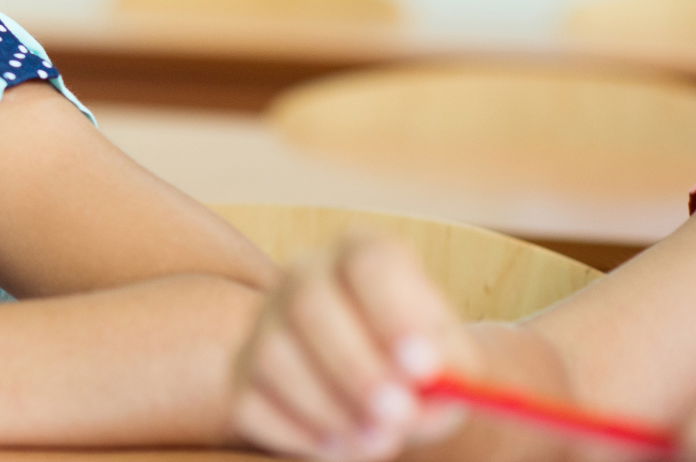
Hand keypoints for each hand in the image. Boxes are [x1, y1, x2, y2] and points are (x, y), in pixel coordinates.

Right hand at [231, 232, 479, 460]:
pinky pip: (251, 400)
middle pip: (309, 304)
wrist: (384, 386)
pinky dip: (299, 432)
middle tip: (399, 414)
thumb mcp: (453, 363)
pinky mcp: (243, 373)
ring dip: (329, 407)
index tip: (425, 367)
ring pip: (274, 355)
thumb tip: (420, 394)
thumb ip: (450, 374)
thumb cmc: (421, 366)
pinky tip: (341, 444)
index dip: (394, 313)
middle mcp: (305, 275)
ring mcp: (265, 322)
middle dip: (355, 366)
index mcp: (364, 254)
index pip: (369, 262)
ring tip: (379, 440)